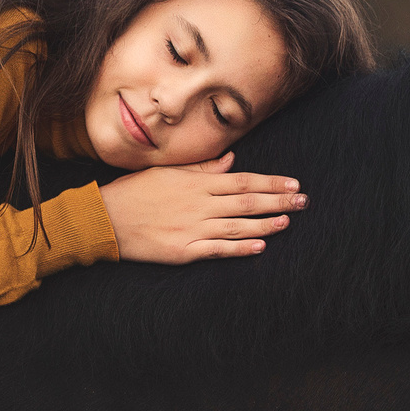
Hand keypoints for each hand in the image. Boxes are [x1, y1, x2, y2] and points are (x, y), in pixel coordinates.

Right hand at [98, 152, 308, 263]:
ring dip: (266, 224)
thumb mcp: (168, 172)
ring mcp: (193, 228)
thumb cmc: (135, 192)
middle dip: (278, 201)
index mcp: (197, 183)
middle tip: (304, 201)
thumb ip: (202, 167)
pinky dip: (241, 249)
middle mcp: (199, 204)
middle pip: (247, 201)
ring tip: (288, 221)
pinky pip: (218, 249)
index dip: (271, 182)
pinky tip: (261, 246)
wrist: (105, 219)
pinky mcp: (184, 251)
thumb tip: (231, 159)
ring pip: (238, 226)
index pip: (243, 180)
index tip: (293, 183)